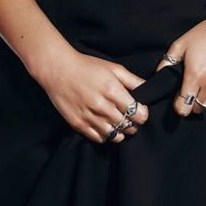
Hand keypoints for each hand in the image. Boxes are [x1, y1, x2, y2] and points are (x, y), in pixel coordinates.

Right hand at [36, 43, 150, 145]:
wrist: (57, 70)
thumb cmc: (87, 67)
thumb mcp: (113, 68)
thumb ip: (133, 80)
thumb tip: (148, 89)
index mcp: (112, 90)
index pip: (138, 113)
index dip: (143, 114)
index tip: (140, 110)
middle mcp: (101, 106)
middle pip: (129, 126)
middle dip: (134, 123)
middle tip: (131, 117)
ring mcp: (89, 117)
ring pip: (115, 136)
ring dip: (121, 131)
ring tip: (119, 123)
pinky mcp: (78, 124)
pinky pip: (99, 138)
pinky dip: (106, 135)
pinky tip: (105, 125)